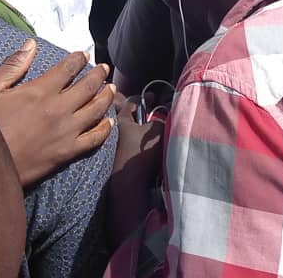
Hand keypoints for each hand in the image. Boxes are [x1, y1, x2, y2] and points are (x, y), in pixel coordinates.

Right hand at [0, 39, 115, 186]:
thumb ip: (13, 65)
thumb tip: (31, 44)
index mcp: (40, 90)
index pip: (68, 68)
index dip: (78, 59)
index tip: (84, 55)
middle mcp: (59, 108)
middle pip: (88, 86)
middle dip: (98, 74)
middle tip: (104, 68)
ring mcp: (66, 131)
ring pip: (96, 110)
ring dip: (106, 97)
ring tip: (111, 89)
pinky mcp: (67, 152)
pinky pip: (94, 139)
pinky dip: (104, 129)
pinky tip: (108, 122)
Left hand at [107, 93, 164, 248]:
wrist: (130, 186)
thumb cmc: (141, 154)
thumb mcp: (157, 130)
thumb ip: (162, 118)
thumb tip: (166, 114)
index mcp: (121, 122)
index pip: (131, 103)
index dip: (144, 98)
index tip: (153, 96)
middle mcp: (116, 134)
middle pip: (132, 120)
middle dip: (146, 117)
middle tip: (159, 116)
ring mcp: (119, 151)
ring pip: (136, 137)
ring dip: (147, 135)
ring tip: (161, 135)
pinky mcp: (124, 166)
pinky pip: (138, 152)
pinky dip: (146, 149)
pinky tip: (158, 152)